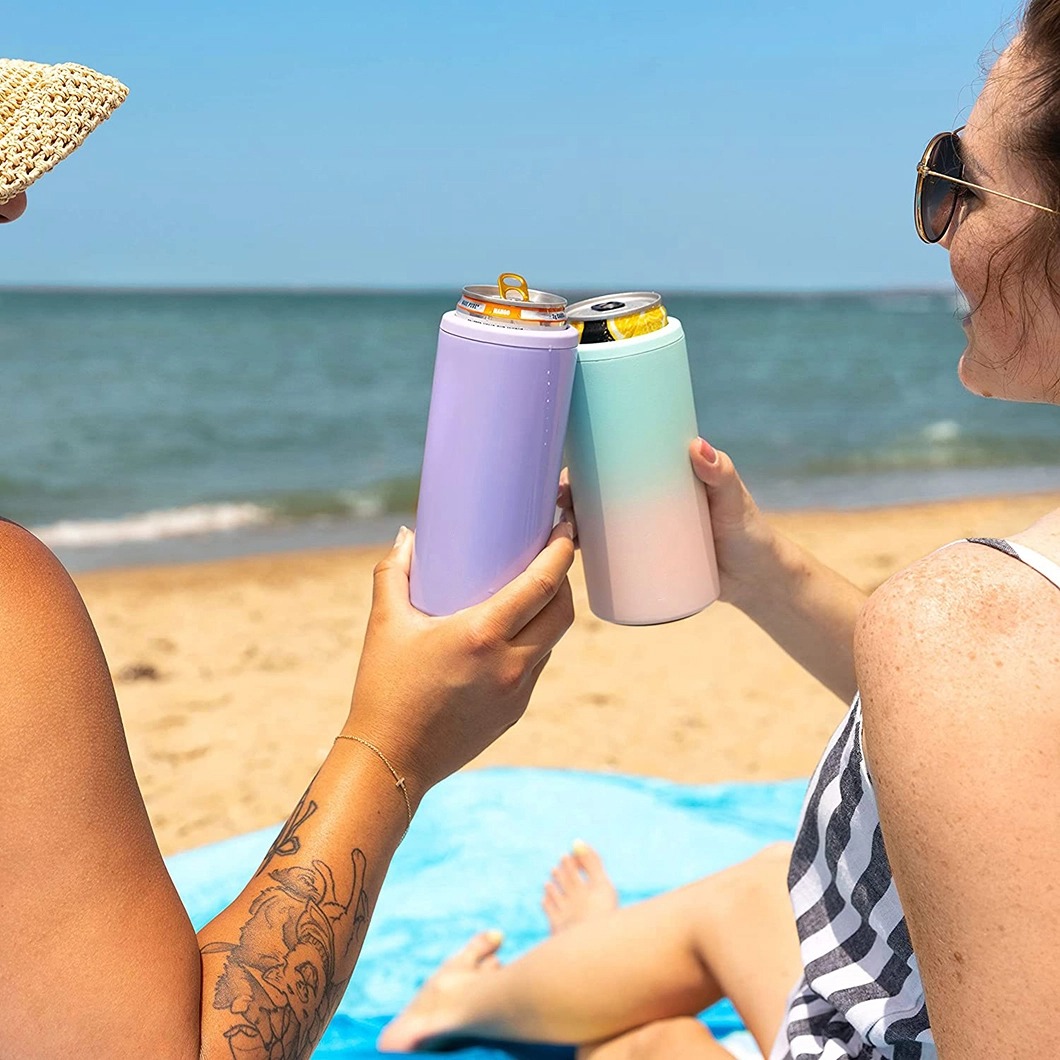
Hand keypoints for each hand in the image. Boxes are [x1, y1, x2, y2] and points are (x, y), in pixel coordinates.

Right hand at [345, 523, 575, 800]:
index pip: (543, 585)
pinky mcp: (515, 712)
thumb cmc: (384, 688)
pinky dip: (535, 641)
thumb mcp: (384, 624)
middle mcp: (510, 664)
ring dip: (552, 610)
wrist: (391, 761)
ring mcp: (518, 692)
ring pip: (554, 640)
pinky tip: (516, 631)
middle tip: (553, 554)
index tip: (565, 526)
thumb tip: (406, 535)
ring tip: (535, 587)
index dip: (562, 551)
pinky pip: (537, 666)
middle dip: (566, 577)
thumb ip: (393, 573)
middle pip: (563, 611)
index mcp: (483, 636)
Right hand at [557, 441, 778, 607]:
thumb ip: (721, 473)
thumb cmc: (747, 531)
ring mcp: (643, 531)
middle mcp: (645, 500)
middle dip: (570, 495)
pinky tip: (563, 556)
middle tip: (563, 503)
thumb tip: (697, 446)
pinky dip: (585, 552)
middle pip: (596, 492)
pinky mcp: (644, 561)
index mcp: (660, 477)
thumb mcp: (731, 500)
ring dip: (571, 524)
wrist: (755, 579)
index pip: (614, 461)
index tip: (567, 470)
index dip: (584, 462)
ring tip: (565, 532)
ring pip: (596, 522)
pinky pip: (607, 554)